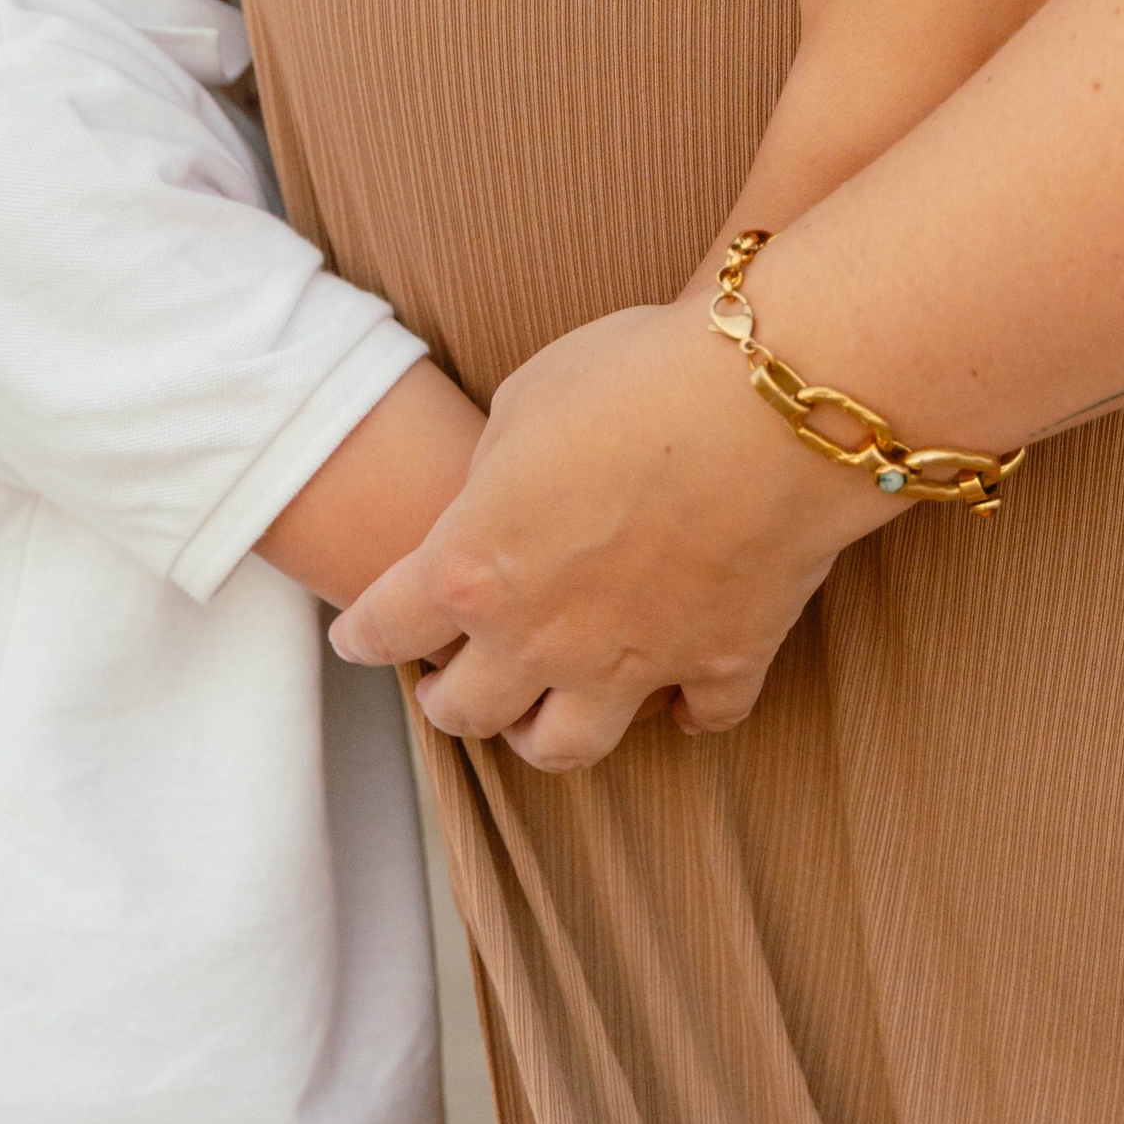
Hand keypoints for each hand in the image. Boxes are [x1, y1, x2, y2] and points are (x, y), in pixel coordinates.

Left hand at [329, 289, 891, 769]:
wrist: (768, 405)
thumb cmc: (633, 378)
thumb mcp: (524, 402)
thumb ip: (491, 476)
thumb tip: (497, 504)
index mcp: (472, 568)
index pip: (386, 628)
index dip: (361, 635)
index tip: (355, 637)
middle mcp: (541, 637)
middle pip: (469, 712)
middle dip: (449, 700)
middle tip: (450, 680)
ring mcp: (633, 664)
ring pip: (567, 746)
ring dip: (545, 733)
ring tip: (544, 712)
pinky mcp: (721, 663)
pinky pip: (698, 717)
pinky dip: (685, 711)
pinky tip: (680, 696)